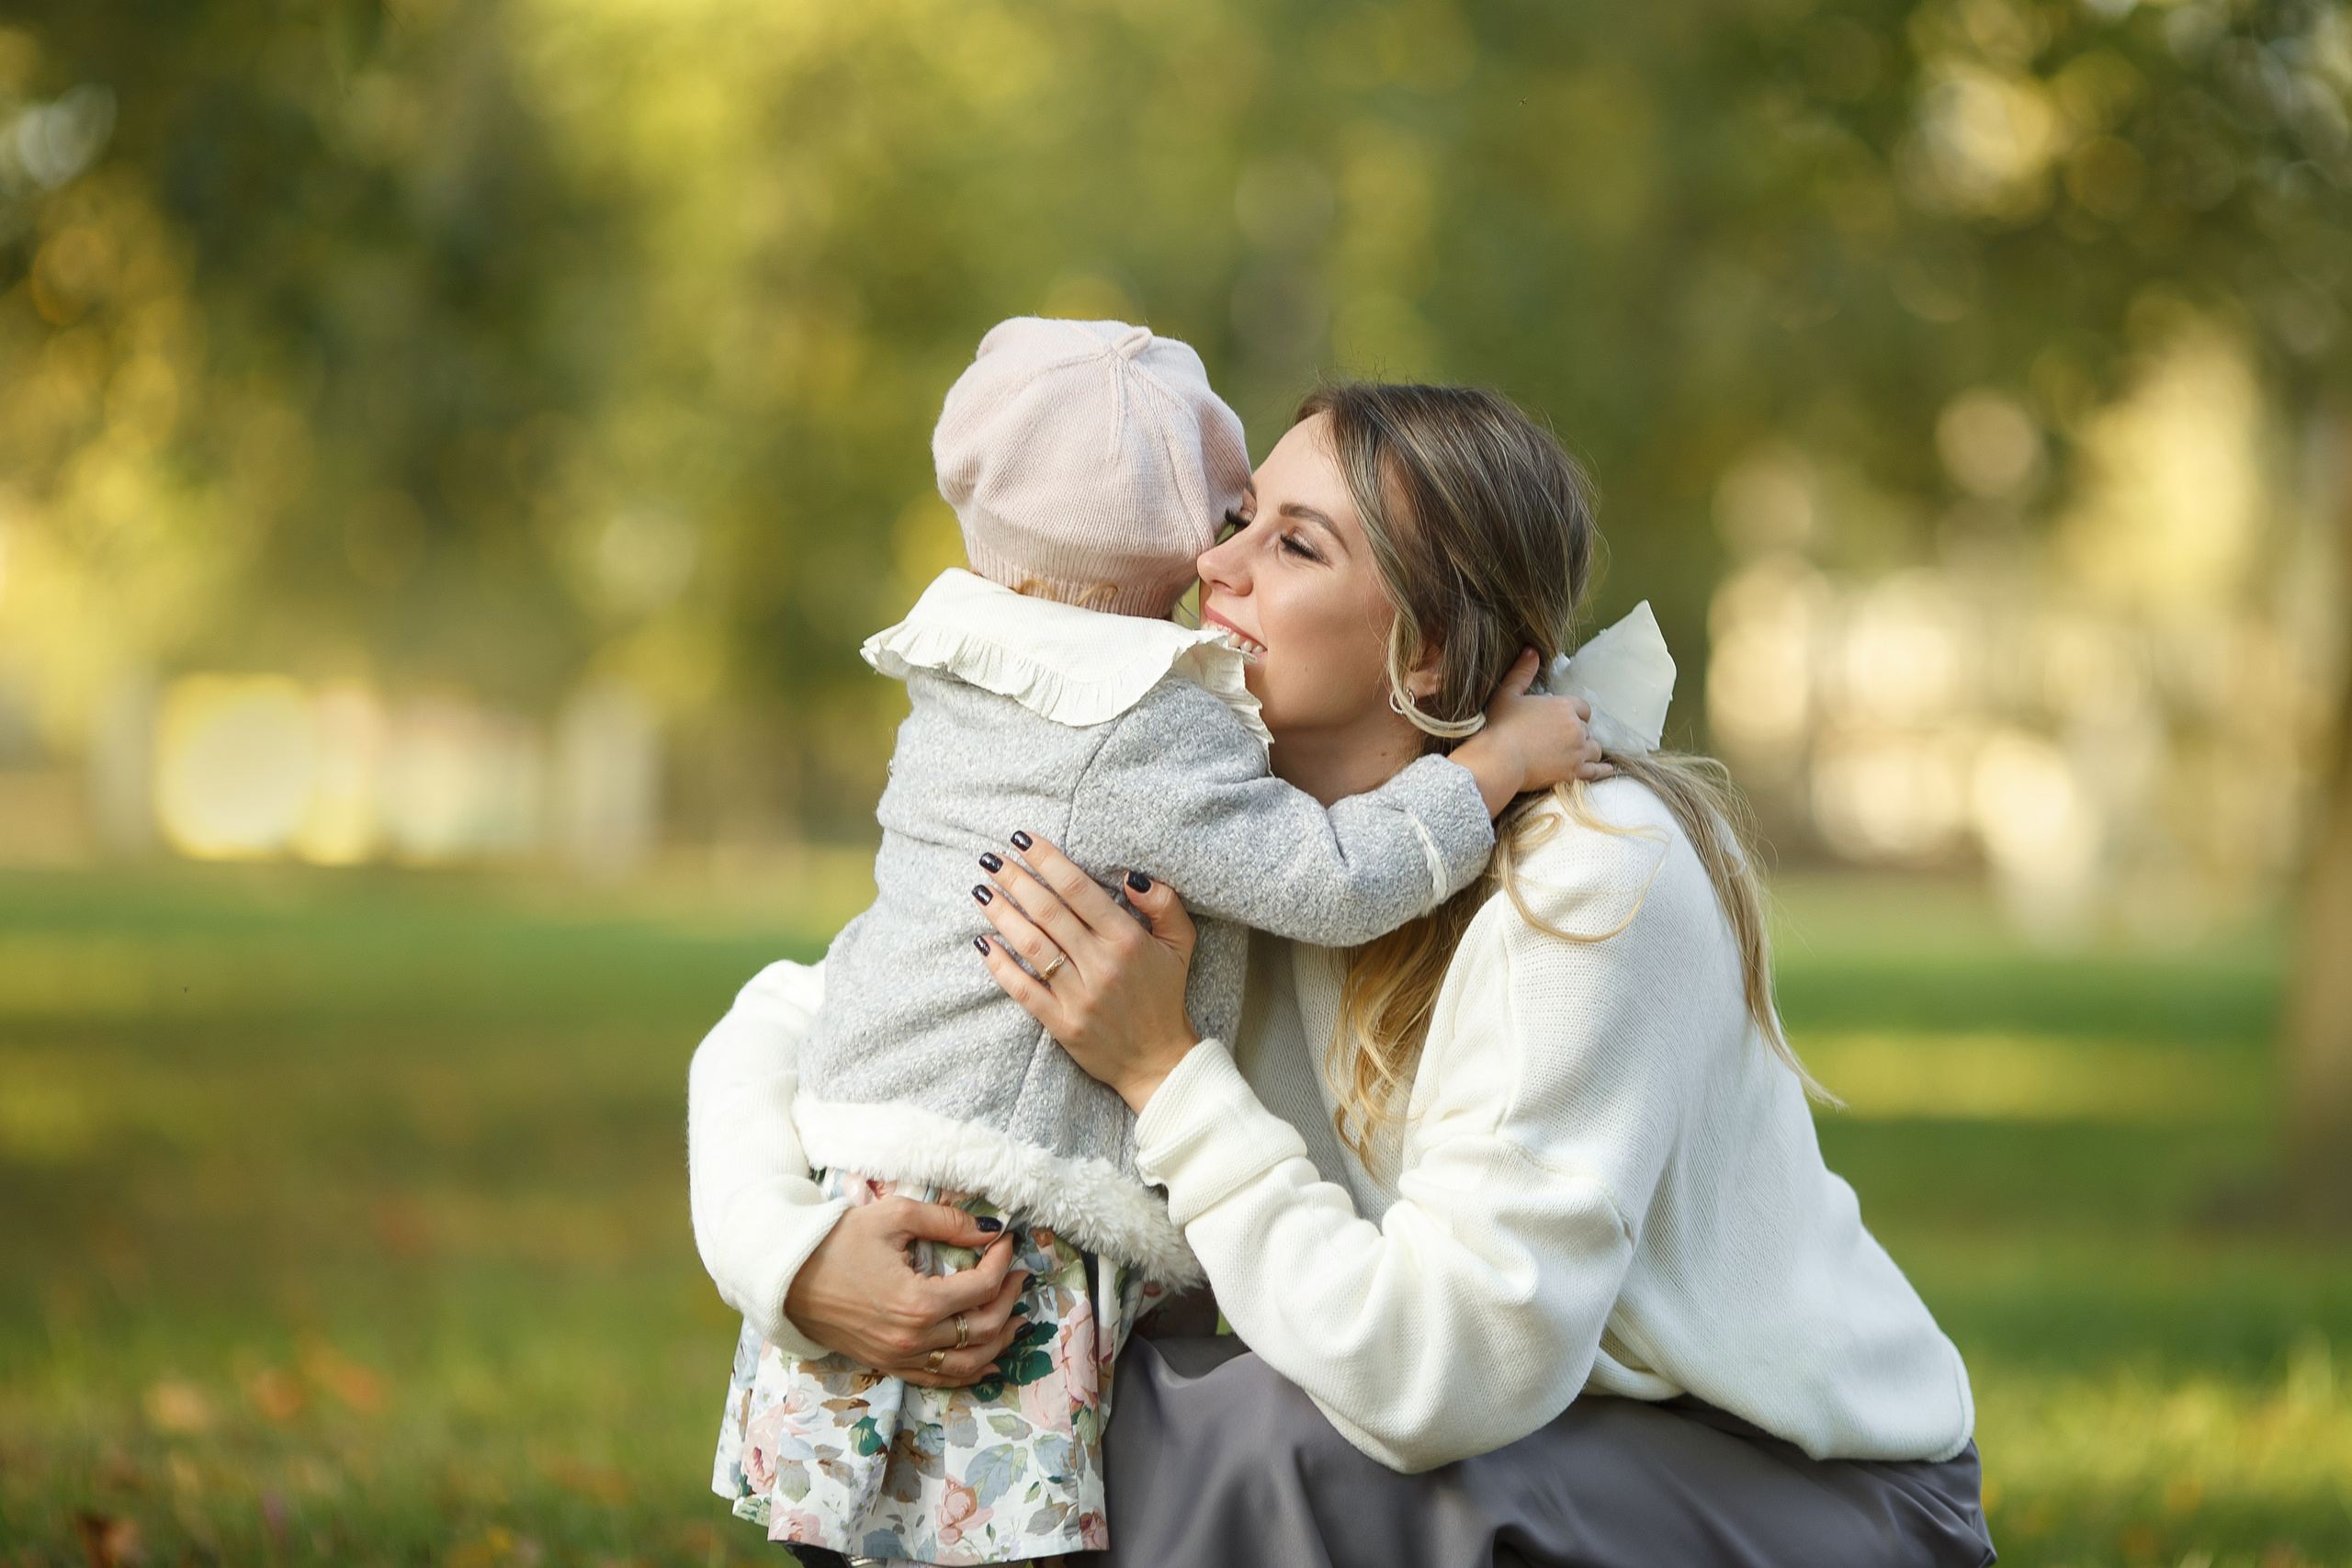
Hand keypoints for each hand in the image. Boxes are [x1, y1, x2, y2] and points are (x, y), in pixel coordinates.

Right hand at [783, 1197, 1030, 1387]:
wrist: (786, 1276)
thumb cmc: (837, 1241)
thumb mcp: (894, 1217)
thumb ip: (947, 1222)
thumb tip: (990, 1230)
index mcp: (917, 1302)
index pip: (982, 1287)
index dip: (1002, 1262)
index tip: (1006, 1242)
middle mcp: (913, 1338)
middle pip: (983, 1328)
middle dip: (1009, 1299)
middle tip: (1018, 1275)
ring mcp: (900, 1357)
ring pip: (968, 1363)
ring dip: (999, 1341)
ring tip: (1016, 1318)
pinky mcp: (888, 1365)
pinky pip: (939, 1379)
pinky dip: (970, 1372)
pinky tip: (988, 1359)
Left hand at [971, 831, 1200, 1112]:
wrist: (1158, 1061)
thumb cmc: (1165, 994)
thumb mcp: (1181, 943)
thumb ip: (1164, 903)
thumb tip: (1131, 875)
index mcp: (1127, 939)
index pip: (1078, 888)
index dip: (1046, 860)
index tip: (1022, 840)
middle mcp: (1101, 964)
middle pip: (1048, 911)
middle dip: (1015, 879)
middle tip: (990, 857)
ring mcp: (1079, 995)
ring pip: (1032, 945)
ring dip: (1002, 915)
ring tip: (982, 890)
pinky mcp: (1061, 1023)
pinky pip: (1023, 990)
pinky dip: (1001, 966)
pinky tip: (984, 943)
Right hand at [1449, 648, 1611, 814]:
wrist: (1499, 760)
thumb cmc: (1500, 727)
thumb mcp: (1508, 694)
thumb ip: (1522, 672)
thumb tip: (1532, 651)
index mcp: (1563, 706)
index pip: (1583, 708)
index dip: (1575, 714)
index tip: (1563, 721)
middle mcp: (1576, 728)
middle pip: (1587, 729)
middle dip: (1577, 733)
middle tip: (1561, 740)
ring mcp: (1577, 751)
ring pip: (1594, 748)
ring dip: (1587, 749)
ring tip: (1577, 752)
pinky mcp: (1574, 772)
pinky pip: (1596, 770)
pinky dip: (1601, 769)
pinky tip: (1606, 768)